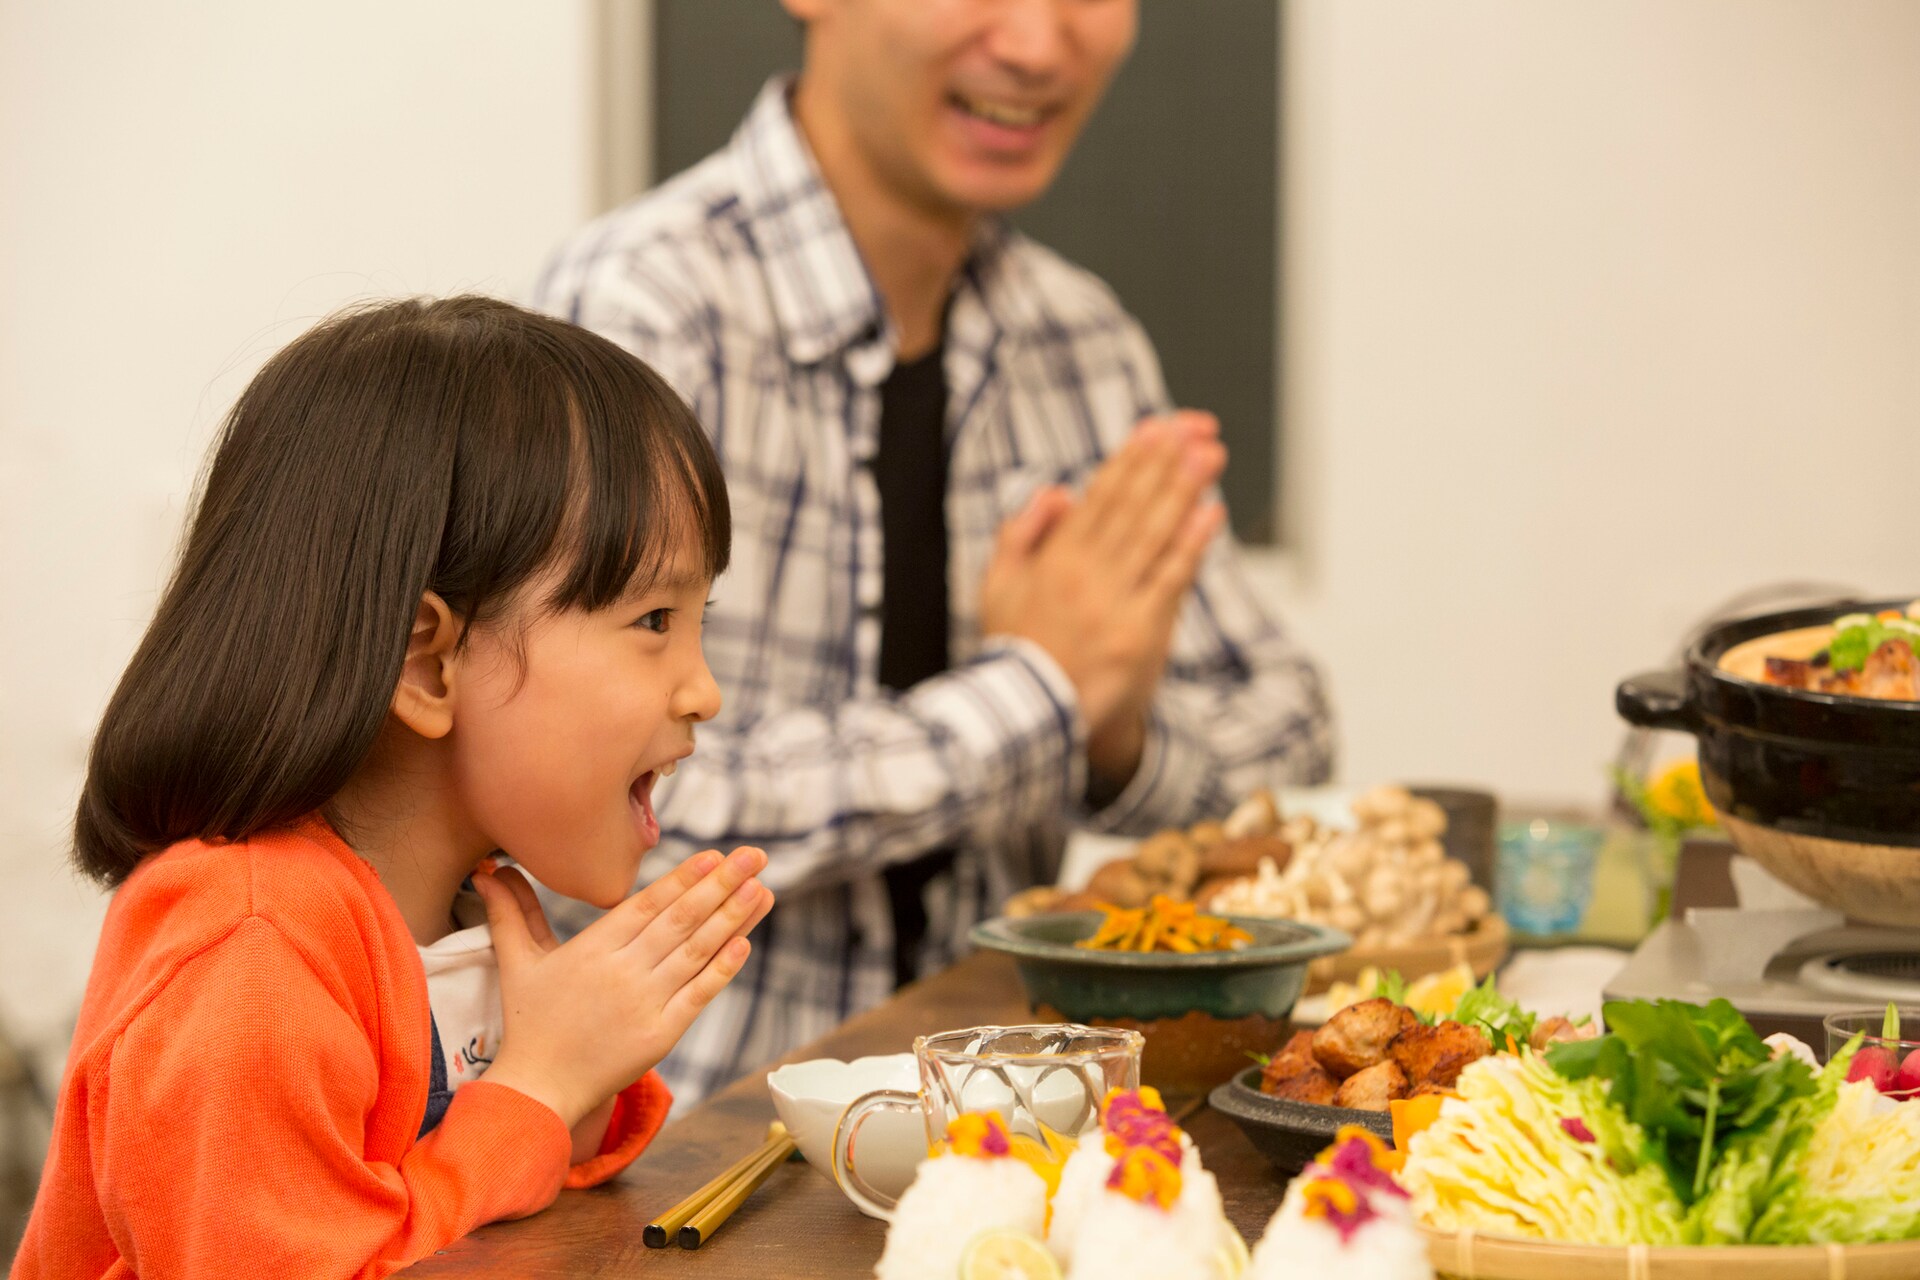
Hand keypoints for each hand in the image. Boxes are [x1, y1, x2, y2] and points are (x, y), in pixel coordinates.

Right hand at [472, 849, 773, 1126]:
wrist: (538, 1090)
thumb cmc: (529, 1023)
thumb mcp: (517, 963)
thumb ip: (509, 912)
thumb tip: (487, 868)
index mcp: (591, 949)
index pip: (647, 904)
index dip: (684, 878)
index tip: (715, 855)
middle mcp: (621, 972)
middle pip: (680, 921)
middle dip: (722, 885)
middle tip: (756, 855)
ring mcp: (643, 1004)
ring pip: (696, 953)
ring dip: (733, 919)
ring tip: (762, 889)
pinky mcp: (660, 1036)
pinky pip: (698, 996)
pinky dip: (722, 970)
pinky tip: (745, 943)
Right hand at [980, 412, 1227, 774]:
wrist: (1032, 717)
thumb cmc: (1017, 651)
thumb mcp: (997, 587)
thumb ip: (1021, 534)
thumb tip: (1058, 491)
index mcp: (1053, 560)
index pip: (1100, 497)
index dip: (1131, 459)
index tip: (1158, 428)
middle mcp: (1085, 574)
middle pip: (1132, 506)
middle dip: (1165, 462)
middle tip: (1195, 427)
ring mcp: (1115, 602)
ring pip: (1154, 533)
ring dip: (1184, 489)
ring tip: (1210, 454)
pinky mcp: (1141, 633)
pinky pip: (1170, 579)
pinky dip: (1191, 544)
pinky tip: (1211, 513)